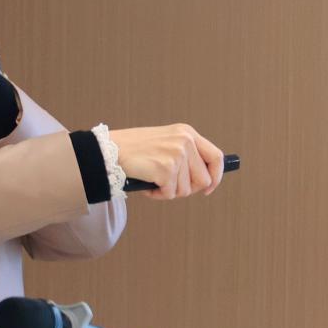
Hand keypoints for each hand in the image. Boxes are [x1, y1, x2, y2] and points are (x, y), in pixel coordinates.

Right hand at [109, 124, 223, 199]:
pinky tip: (147, 184)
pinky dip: (157, 194)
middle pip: (203, 180)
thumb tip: (205, 181)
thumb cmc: (135, 149)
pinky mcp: (166, 168)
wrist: (110, 150)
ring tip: (153, 180)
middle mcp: (185, 141)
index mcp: (187, 133)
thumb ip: (185, 155)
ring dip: (168, 191)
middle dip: (187, 189)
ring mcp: (176, 154)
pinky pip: (169, 194)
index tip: (208, 188)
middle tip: (169, 186)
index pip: (216, 157)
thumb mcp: (166, 143)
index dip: (216, 176)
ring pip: (185, 190)